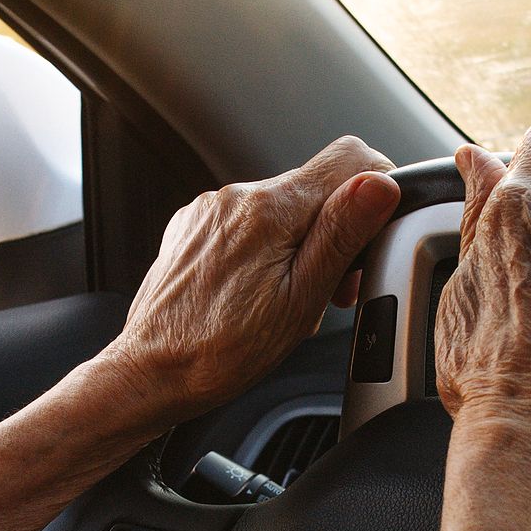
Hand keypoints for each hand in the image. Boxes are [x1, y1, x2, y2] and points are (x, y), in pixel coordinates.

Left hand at [102, 136, 401, 425]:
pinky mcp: (193, 227)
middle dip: (336, 232)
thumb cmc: (221, 351)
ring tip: (289, 297)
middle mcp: (236, 197)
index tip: (374, 230)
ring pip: (281, 208)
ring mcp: (210, 210)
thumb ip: (342, 235)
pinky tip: (256, 290)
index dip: (376, 188)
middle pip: (314, 188)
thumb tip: (380, 185)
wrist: (151, 372)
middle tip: (332, 288)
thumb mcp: (301, 301)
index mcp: (270, 210)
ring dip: (299, 245)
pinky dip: (265, 249)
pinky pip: (246, 222)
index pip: (349, 158)